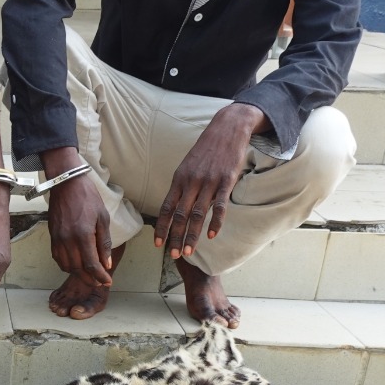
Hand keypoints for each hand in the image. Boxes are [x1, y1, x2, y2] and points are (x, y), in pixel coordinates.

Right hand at [45, 166, 112, 286]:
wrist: (66, 183)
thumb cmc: (87, 197)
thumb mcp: (102, 218)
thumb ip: (104, 243)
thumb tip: (106, 263)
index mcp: (83, 235)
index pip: (91, 264)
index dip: (100, 276)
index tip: (108, 282)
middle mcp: (68, 240)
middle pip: (78, 269)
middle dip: (89, 279)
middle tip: (99, 282)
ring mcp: (58, 239)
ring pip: (66, 266)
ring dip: (77, 274)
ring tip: (88, 275)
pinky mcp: (52, 237)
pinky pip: (58, 258)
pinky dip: (66, 266)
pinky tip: (75, 264)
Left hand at [154, 103, 264, 259]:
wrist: (227, 128)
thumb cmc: (206, 150)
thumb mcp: (187, 166)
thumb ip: (182, 187)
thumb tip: (175, 209)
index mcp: (179, 179)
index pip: (166, 208)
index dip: (161, 227)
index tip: (157, 244)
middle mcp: (191, 182)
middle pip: (180, 215)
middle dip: (174, 237)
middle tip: (173, 255)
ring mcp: (209, 182)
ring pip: (197, 214)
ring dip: (192, 234)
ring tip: (187, 251)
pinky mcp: (226, 180)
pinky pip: (220, 205)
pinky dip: (215, 221)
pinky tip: (212, 235)